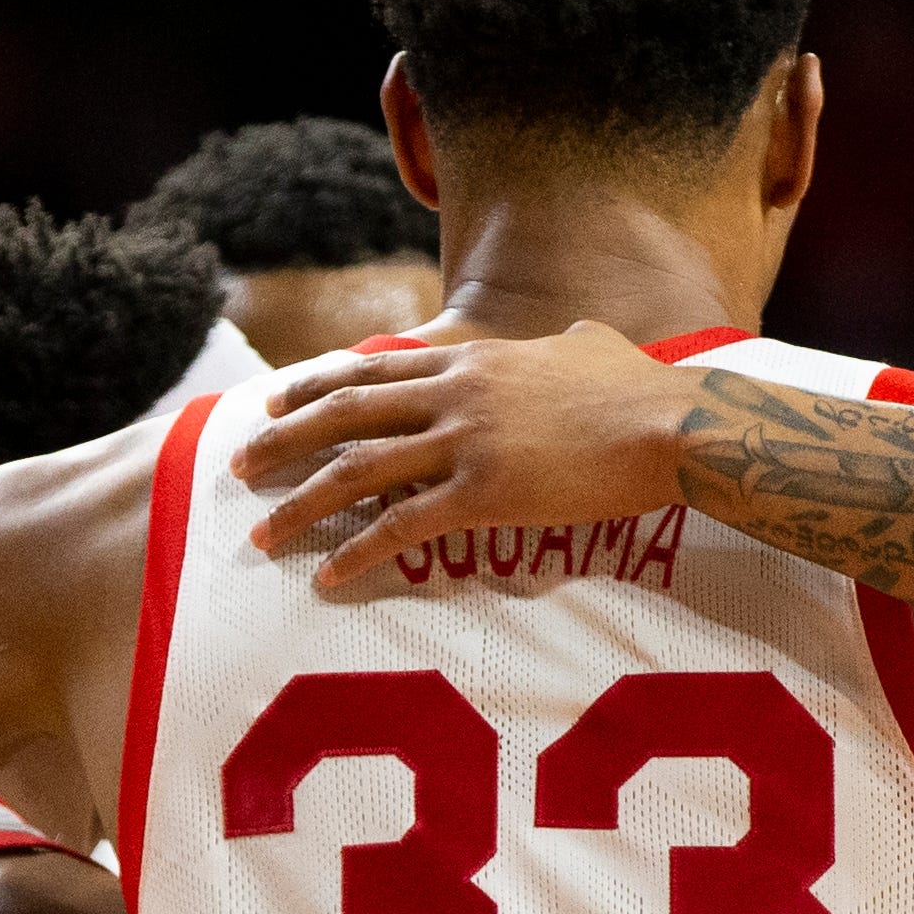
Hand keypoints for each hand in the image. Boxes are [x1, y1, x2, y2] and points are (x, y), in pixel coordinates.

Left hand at [233, 323, 697, 590]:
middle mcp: (454, 394)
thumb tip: (580, 336)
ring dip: (301, 504)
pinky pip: (404, 528)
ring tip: (263, 532)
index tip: (276, 403)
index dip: (316, 388)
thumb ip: (568, 342)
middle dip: (283, 443)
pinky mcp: (484, 495)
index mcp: (472, 359)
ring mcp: (465, 444)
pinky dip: (359, 553)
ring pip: (357, 472)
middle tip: (241, 466)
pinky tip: (331, 577)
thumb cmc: (642, 387)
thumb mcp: (592, 345)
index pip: (372, 370)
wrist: (672, 424)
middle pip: (344, 415)